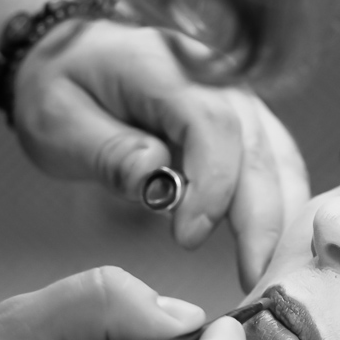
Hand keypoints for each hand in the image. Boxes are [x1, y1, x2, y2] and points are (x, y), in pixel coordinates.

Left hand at [12, 20, 309, 290]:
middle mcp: (218, 79)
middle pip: (259, 149)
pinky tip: (272, 252)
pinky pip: (280, 167)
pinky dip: (281, 211)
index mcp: (167, 68)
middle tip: (250, 280)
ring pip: (281, 161)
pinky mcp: (249, 127)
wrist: (79, 59)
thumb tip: (157, 177)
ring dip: (280, 222)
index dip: (211, 185)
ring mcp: (241, 101)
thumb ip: (108, 150)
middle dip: (261, 220)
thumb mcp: (58, 118)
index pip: (211, 125)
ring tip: (264, 276)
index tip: (188, 239)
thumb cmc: (64, 88)